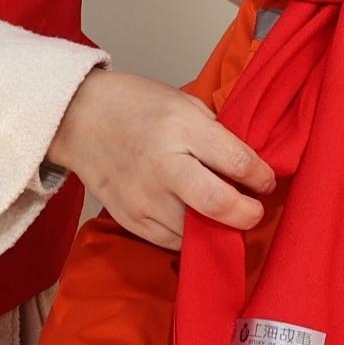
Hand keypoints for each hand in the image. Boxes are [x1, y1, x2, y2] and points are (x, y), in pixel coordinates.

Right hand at [50, 67, 274, 249]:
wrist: (78, 118)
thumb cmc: (135, 105)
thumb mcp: (183, 102)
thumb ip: (215, 134)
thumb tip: (247, 165)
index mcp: (181, 129)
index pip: (237, 163)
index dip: (262, 177)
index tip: (265, 180)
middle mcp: (164, 166)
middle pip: (219, 204)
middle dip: (248, 214)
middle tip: (254, 209)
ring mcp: (144, 197)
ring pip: (197, 232)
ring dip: (218, 228)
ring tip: (222, 214)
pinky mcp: (130, 219)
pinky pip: (172, 242)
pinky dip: (190, 236)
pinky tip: (193, 219)